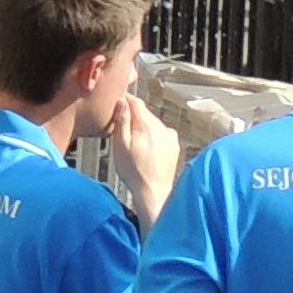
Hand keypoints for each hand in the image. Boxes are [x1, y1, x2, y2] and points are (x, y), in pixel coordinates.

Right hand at [100, 89, 180, 219]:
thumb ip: (121, 121)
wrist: (153, 192)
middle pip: (144, 112)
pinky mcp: (174, 145)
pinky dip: (153, 137)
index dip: (125, 100)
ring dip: (144, 128)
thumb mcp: (120, 146)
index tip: (118, 102)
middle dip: (133, 117)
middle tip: (122, 131)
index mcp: (146, 125)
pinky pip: (161, 133)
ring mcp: (169, 136)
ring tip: (135, 145)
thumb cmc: (134, 172)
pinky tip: (147, 151)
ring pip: (153, 123)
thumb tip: (122, 101)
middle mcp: (161, 127)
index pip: (136, 102)